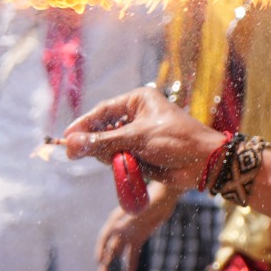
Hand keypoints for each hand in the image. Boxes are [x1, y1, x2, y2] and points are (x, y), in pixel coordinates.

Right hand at [63, 85, 224, 186]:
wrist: (203, 163)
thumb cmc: (174, 140)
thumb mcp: (136, 138)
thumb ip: (102, 142)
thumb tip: (70, 144)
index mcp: (138, 101)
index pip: (103, 111)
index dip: (84, 124)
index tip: (67, 138)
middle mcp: (137, 116)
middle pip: (104, 130)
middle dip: (99, 144)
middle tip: (83, 155)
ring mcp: (139, 136)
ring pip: (111, 148)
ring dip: (115, 157)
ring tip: (125, 161)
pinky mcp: (142, 155)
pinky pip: (122, 160)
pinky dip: (125, 166)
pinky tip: (134, 168)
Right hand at [97, 175, 182, 270]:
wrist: (166, 195)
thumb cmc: (151, 200)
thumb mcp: (140, 211)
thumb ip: (129, 220)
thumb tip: (116, 229)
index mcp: (117, 219)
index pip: (105, 236)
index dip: (101, 249)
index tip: (99, 261)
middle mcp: (121, 227)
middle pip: (110, 247)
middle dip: (105, 262)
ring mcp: (130, 233)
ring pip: (119, 251)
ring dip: (115, 264)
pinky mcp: (139, 236)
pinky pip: (133, 252)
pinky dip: (132, 262)